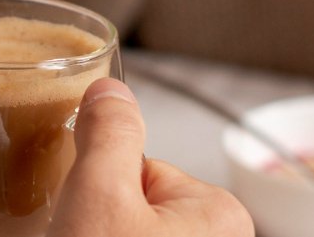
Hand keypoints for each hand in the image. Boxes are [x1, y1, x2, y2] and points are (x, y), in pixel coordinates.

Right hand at [48, 78, 252, 236]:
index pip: (142, 168)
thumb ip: (109, 135)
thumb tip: (110, 90)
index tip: (94, 220)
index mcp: (219, 211)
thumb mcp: (100, 197)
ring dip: (101, 236)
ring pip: (127, 229)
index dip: (105, 189)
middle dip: (102, 220)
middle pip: (135, 201)